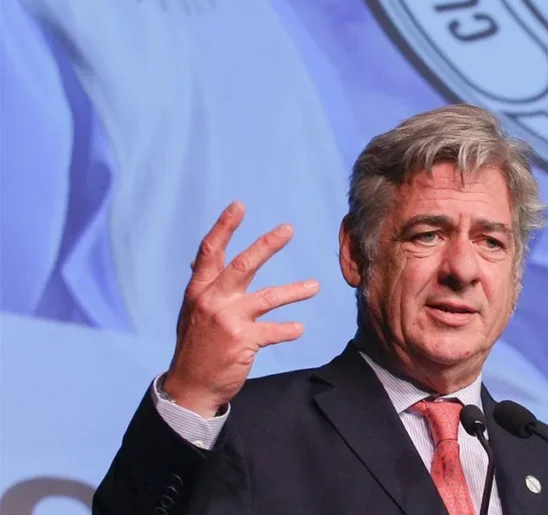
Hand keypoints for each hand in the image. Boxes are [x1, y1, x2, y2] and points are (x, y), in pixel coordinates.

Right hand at [162, 201, 319, 417]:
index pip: (210, 252)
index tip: (239, 206)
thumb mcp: (191, 311)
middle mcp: (212, 301)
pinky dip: (288, 330)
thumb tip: (198, 262)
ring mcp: (227, 321)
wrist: (189, 385)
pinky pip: (273, 331)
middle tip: (288, 229)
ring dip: (294, 290)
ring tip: (315, 286)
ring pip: (267, 298)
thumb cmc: (195, 345)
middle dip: (266, 245)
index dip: (224, 227)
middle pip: (243, 266)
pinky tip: (299, 328)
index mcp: (198, 290)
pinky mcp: (242, 341)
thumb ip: (202, 287)